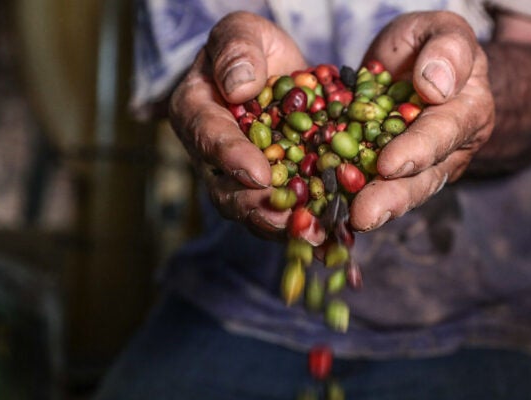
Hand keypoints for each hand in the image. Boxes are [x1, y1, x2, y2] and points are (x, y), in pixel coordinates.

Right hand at [168, 12, 306, 238]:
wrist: (273, 70)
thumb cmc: (251, 48)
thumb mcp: (242, 33)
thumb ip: (236, 51)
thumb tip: (239, 87)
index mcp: (196, 113)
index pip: (209, 139)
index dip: (232, 159)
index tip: (258, 174)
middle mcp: (213, 155)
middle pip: (227, 189)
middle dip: (257, 207)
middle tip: (286, 218)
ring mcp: (241, 178)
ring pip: (255, 209)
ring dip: (284, 225)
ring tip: (314, 234)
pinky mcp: (273, 189)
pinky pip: (285, 211)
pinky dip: (308, 224)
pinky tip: (333, 234)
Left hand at [350, 11, 494, 231]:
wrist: (417, 61)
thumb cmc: (432, 43)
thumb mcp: (444, 30)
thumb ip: (447, 49)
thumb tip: (434, 85)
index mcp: (467, 114)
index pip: (442, 135)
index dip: (416, 151)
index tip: (388, 165)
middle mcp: (447, 150)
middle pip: (421, 178)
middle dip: (392, 198)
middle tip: (364, 215)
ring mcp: (418, 167)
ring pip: (396, 192)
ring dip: (370, 209)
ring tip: (344, 222)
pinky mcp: (386, 174)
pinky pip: (368, 187)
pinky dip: (346, 200)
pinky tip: (323, 211)